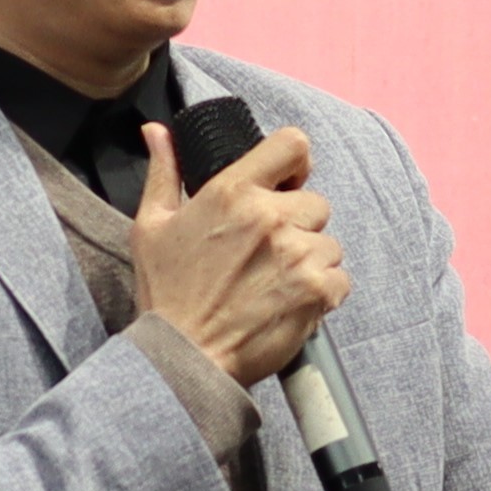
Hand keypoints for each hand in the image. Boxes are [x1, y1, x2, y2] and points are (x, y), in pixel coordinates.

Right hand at [133, 119, 347, 385]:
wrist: (184, 358)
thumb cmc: (166, 295)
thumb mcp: (150, 226)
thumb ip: (164, 172)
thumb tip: (158, 133)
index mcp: (232, 191)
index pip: (292, 145)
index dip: (295, 163)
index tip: (286, 184)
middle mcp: (270, 216)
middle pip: (315, 203)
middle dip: (297, 226)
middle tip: (267, 256)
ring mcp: (297, 253)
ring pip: (329, 243)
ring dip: (310, 262)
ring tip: (274, 285)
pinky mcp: (317, 290)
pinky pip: (340, 279)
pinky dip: (323, 293)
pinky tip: (290, 303)